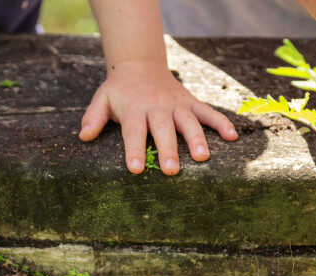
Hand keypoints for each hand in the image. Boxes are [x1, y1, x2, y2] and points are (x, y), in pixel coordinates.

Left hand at [79, 59, 237, 174]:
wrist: (140, 64)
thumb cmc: (119, 91)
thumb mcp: (102, 99)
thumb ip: (93, 117)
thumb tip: (83, 136)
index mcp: (134, 109)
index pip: (133, 131)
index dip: (134, 149)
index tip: (136, 168)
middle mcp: (157, 107)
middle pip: (163, 130)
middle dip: (167, 149)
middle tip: (170, 170)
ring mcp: (176, 105)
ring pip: (188, 122)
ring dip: (196, 139)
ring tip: (203, 158)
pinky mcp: (191, 103)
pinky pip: (208, 112)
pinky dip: (221, 122)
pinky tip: (232, 137)